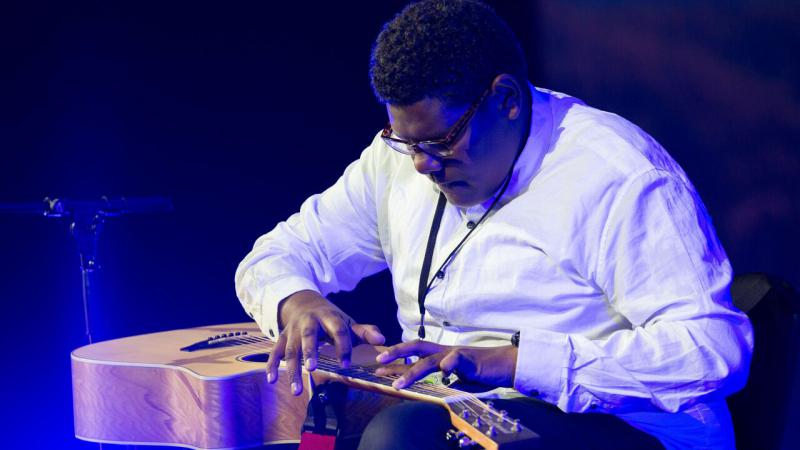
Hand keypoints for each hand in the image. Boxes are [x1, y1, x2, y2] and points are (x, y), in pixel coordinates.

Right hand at [265, 290, 384, 395]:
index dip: (343, 347)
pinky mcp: (281, 337)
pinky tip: (272, 380)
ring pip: (290, 349)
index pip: (338, 330)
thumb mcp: (346, 321)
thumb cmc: (329, 318)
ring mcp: (293, 330)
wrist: (302, 302)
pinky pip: (275, 352)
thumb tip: (383, 340)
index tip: (346, 365)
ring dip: (291, 369)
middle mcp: (308, 322)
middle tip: (312, 368)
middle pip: (308, 336)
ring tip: (296, 390)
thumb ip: (364, 331)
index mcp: (328, 316)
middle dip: (309, 351)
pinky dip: (272, 365)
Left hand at [374, 340, 517, 389]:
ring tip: (398, 384)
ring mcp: (457, 354)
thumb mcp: (461, 380)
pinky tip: (443, 370)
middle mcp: (446, 352)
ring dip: (412, 371)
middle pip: (417, 347)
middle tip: (378, 363)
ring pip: (430, 360)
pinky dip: (449, 364)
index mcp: (442, 355)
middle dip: (396, 353)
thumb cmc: (484, 372)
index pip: (416, 354)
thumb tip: (434, 391)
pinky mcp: (470, 360)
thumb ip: (447, 382)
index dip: (398, 358)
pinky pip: (457, 360)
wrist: (507, 365)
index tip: (379, 366)